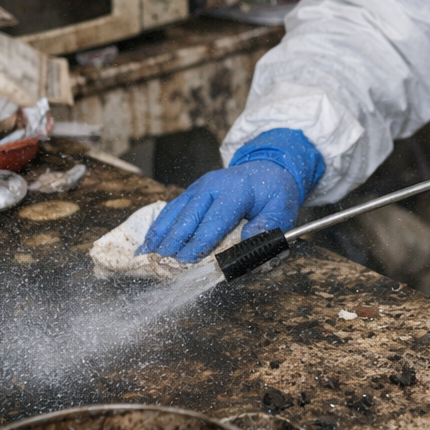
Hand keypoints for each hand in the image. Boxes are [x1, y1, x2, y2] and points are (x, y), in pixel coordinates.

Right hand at [138, 163, 301, 263]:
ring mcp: (199, 187)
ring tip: (146, 254)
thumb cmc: (274, 191)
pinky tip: (149, 241)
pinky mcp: (192, 192)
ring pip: (175, 212)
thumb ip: (268, 227)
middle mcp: (213, 186)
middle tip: (163, 263)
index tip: (187, 260)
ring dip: (160, 234)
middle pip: (188, 216)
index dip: (199, 242)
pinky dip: (160, 226)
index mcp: (236, 191)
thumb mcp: (283, 208)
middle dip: (174, 241)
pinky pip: (172, 209)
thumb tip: (250, 242)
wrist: (268, 167)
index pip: (214, 220)